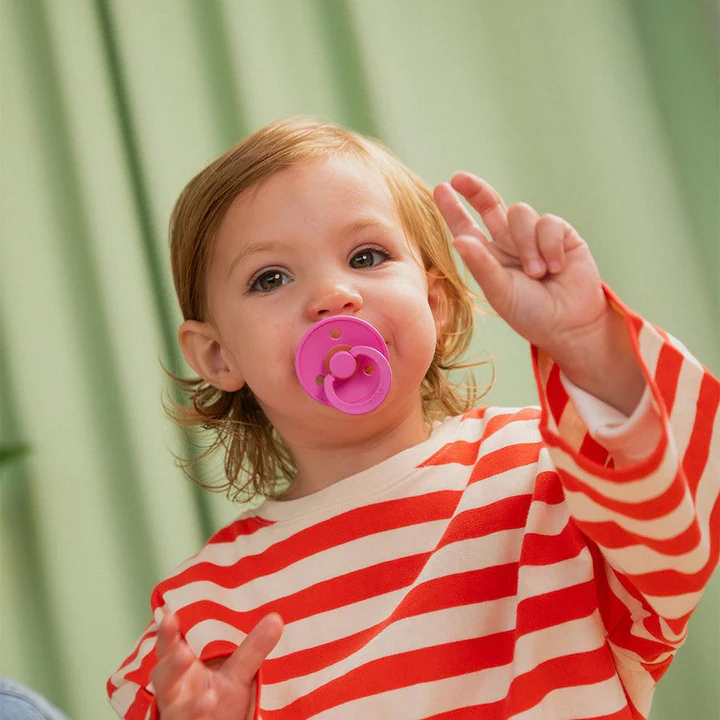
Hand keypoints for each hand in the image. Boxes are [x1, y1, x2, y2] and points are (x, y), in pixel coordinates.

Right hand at [151, 611, 282, 719]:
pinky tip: (209, 702)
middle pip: (165, 674)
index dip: (168, 633)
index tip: (169, 616)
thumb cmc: (218, 698)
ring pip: (174, 702)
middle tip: (183, 651)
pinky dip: (198, 712)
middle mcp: (175, 688)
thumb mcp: (237, 674)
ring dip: (188, 698)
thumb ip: (252, 649)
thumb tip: (276, 618)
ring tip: (206, 691)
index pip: (171, 647)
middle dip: (171, 663)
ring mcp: (179, 710)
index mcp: (183, 667)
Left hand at [433, 172, 610, 356]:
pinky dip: (550, 245)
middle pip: (489, 204)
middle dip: (475, 190)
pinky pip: (548, 223)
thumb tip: (458, 239)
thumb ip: (481, 265)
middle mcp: (508, 242)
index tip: (440, 188)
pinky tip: (557, 267)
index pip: (467, 227)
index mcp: (488, 257)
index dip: (453, 209)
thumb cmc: (530, 314)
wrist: (570, 324)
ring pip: (520, 213)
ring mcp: (534, 236)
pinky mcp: (562, 234)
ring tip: (537, 274)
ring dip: (527, 244)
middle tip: (459, 179)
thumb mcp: (500, 291)